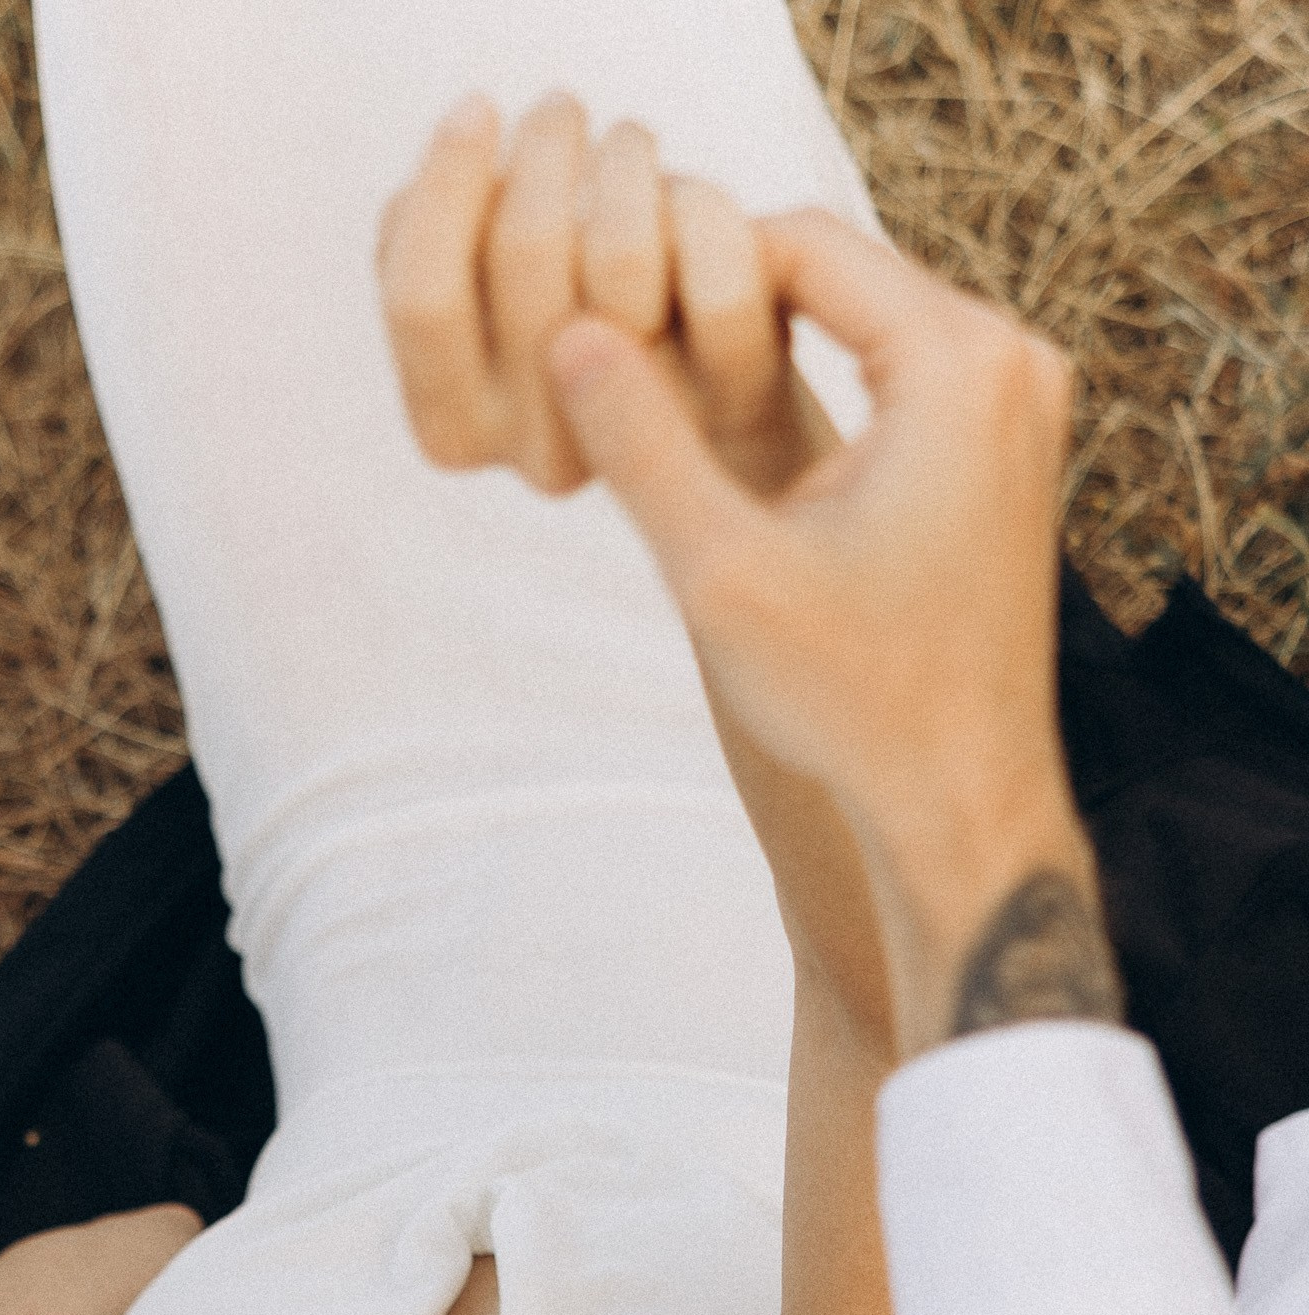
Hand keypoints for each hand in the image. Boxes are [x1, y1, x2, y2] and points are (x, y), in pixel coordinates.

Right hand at [379, 101, 1084, 1030]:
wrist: (965, 802)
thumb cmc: (857, 702)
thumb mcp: (723, 574)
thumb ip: (641, 445)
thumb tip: (565, 333)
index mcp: (958, 361)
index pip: (798, 239)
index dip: (686, 269)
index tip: (610, 324)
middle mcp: (1012, 357)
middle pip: (836, 271)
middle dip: (727, 309)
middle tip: (628, 366)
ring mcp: (1023, 401)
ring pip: (864, 320)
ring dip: (770, 352)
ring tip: (676, 416)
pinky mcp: (1013, 447)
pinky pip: (901, 374)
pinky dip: (824, 394)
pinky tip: (753, 466)